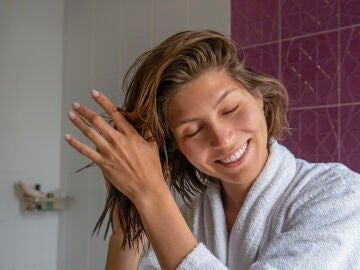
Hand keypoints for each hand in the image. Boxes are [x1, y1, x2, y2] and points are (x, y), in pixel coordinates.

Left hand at [64, 90, 166, 205]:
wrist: (146, 187)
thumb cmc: (152, 168)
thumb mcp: (153, 146)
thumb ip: (147, 132)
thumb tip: (143, 121)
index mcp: (131, 135)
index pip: (115, 113)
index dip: (103, 101)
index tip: (94, 93)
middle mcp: (118, 140)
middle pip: (98, 121)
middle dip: (85, 111)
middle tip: (76, 104)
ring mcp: (109, 152)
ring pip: (90, 133)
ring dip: (78, 123)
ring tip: (71, 115)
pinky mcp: (103, 163)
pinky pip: (86, 151)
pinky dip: (75, 143)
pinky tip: (68, 137)